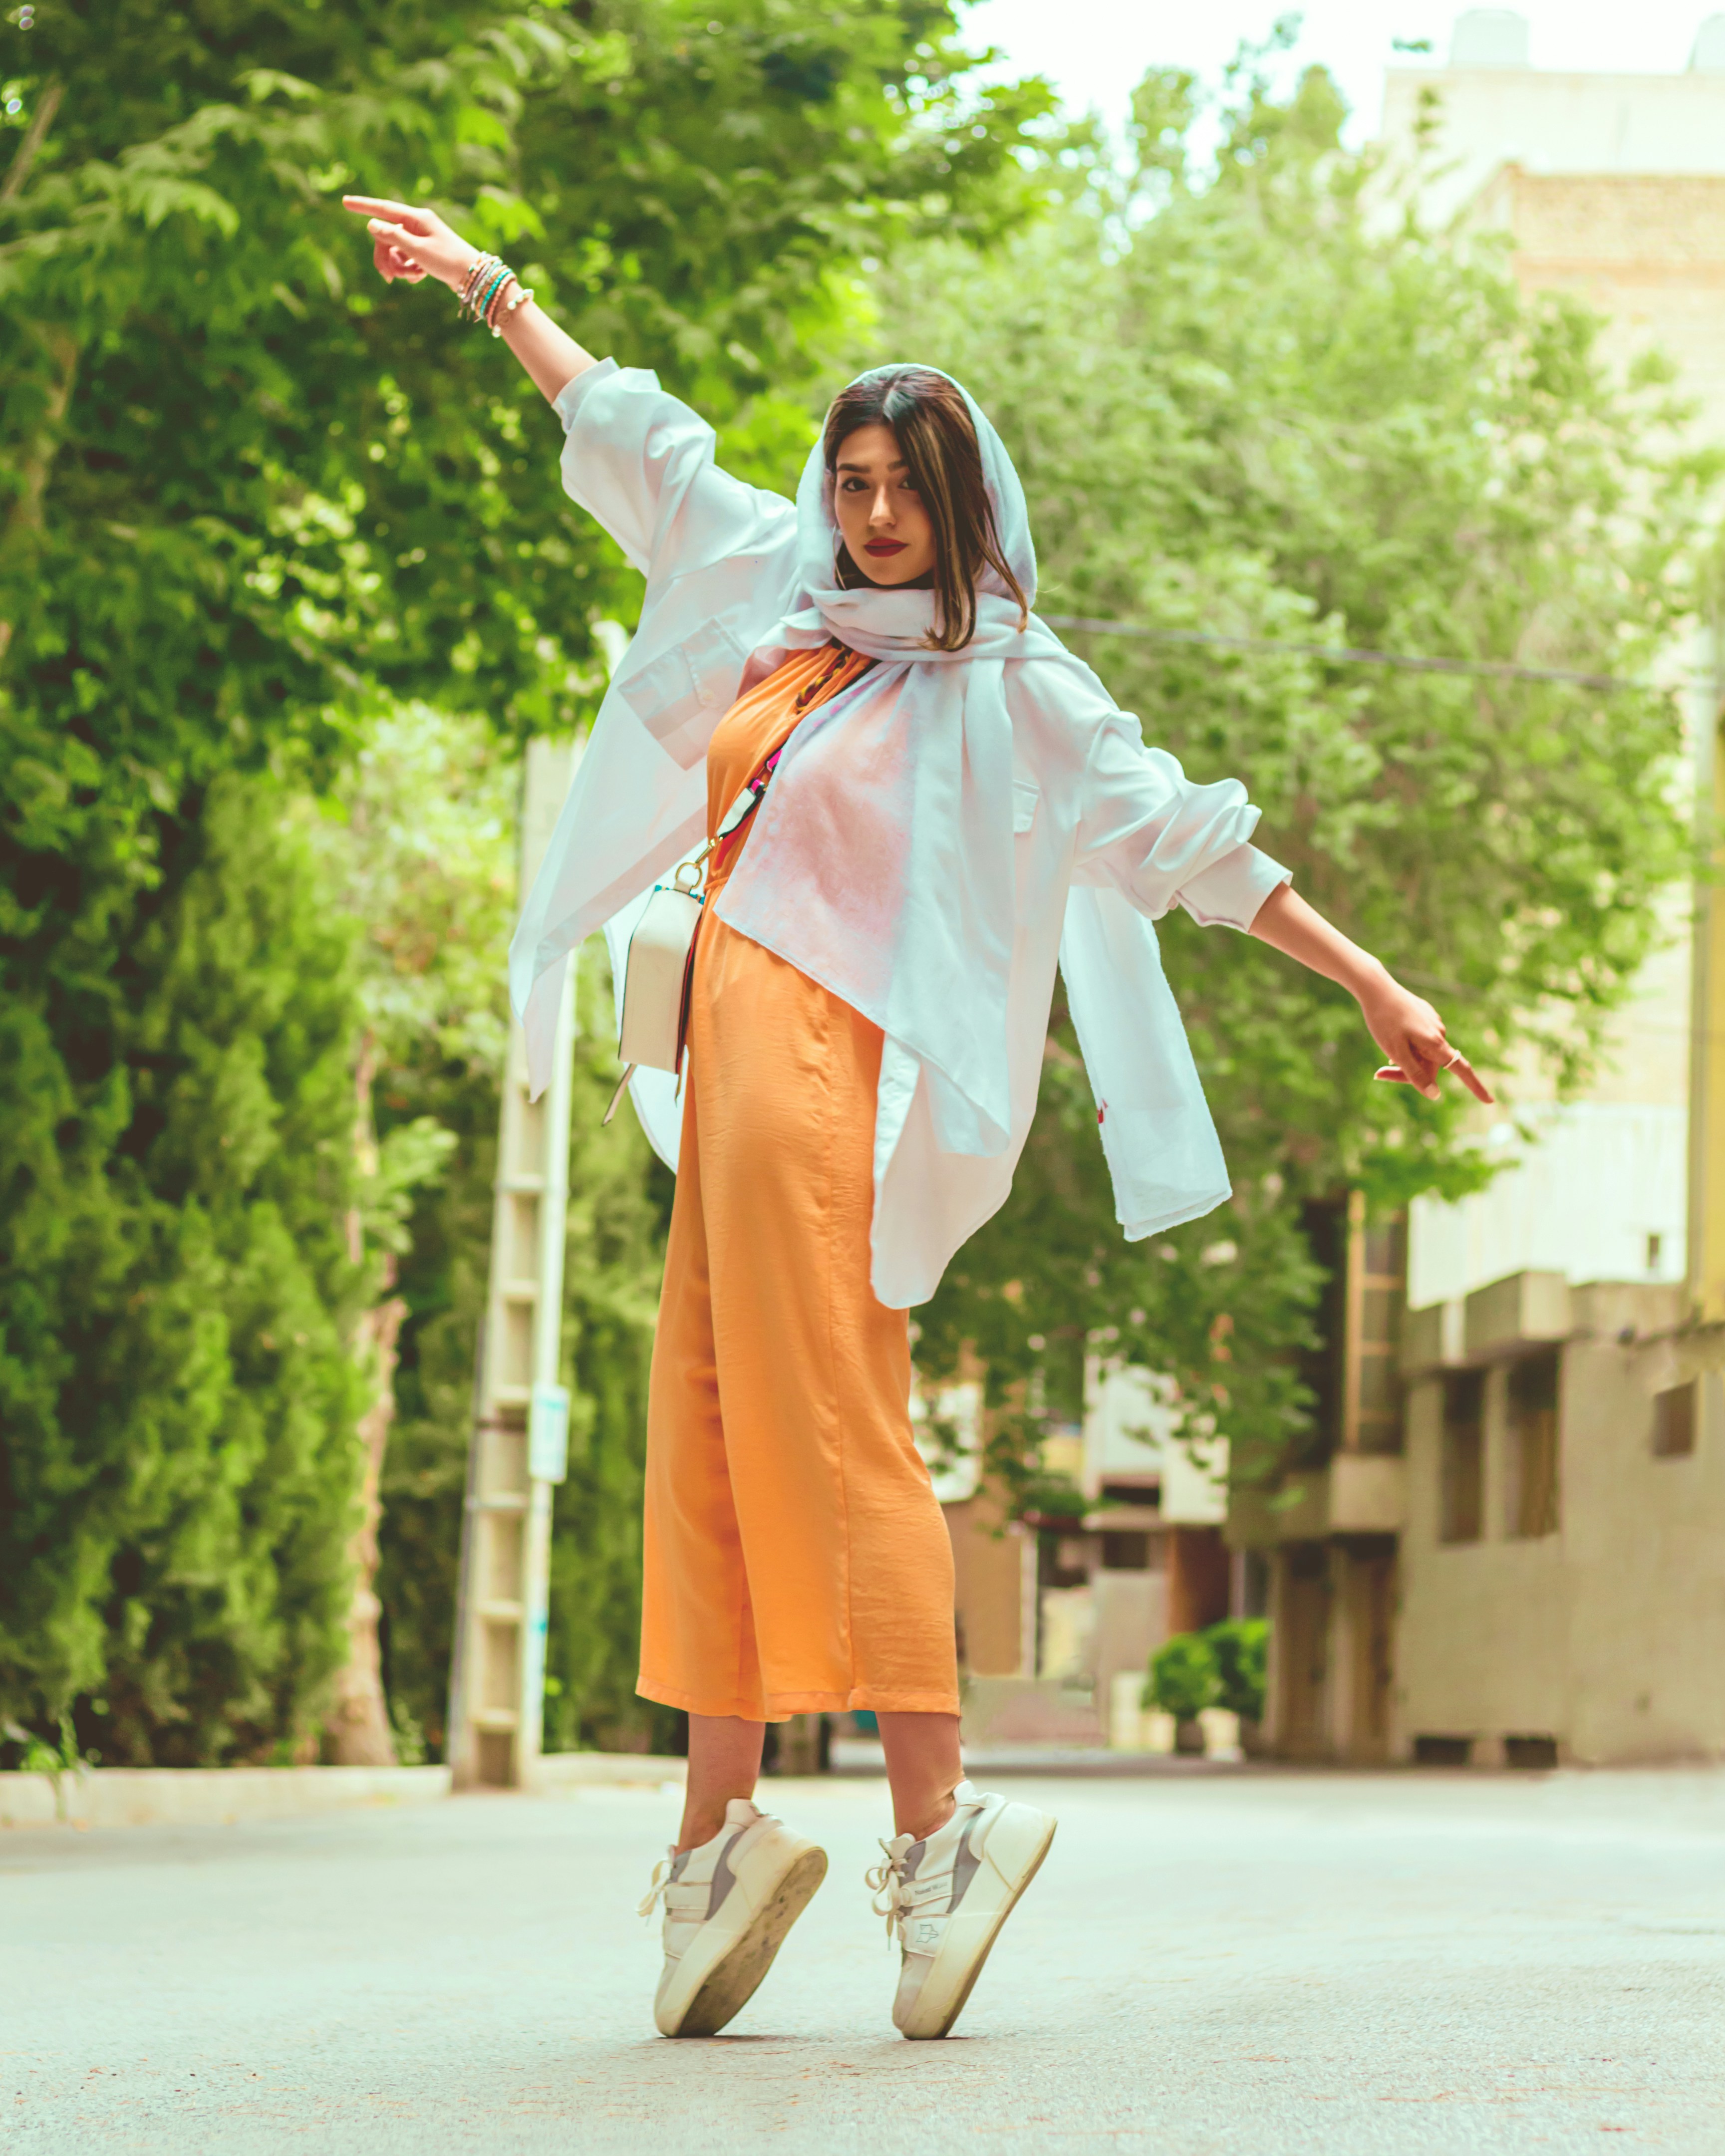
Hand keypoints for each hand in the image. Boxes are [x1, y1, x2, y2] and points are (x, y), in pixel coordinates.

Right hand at [341, 195, 477, 291]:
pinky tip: (419, 277)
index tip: (345, 201)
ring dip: (397, 266)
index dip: (363, 206)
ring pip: (394, 250)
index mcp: (417, 218)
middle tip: (389, 279)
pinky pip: (405, 259)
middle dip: (384, 257)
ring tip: (410, 277)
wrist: (474, 277)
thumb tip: (372, 225)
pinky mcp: (424, 251)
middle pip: (386, 236)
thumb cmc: (448, 261)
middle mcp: (418, 225)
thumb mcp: (418, 250)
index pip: (384, 209)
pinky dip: (408, 270)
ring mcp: (421, 238)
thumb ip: (393, 237)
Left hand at [1361, 974, 1493, 1103]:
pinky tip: (1392, 1034)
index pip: (1462, 1069)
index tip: (1489, 1101)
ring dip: (1406, 1059)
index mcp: (1435, 1043)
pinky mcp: (1425, 1016)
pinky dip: (1407, 1045)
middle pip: (1430, 1066)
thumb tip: (1435, 1096)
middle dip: (1409, 1074)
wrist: (1377, 988)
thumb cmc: (1384, 1021)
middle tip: (1379, 1073)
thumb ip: (1415, 1074)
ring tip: (1385, 1048)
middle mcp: (1439, 1033)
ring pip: (1423, 1054)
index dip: (1475, 1087)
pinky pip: (1419, 1040)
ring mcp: (1433, 1023)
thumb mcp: (1396, 1052)